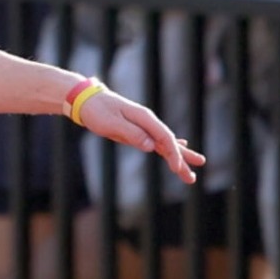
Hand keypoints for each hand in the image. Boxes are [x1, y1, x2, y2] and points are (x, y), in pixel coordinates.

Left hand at [74, 85, 203, 184]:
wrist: (88, 100)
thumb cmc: (98, 110)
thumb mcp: (112, 123)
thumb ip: (132, 134)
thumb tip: (152, 146)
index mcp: (144, 118)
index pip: (165, 138)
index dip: (174, 154)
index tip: (177, 169)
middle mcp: (148, 121)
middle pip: (170, 143)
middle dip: (182, 160)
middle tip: (192, 178)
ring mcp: (144, 126)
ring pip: (165, 144)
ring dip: (178, 158)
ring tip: (190, 173)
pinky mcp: (138, 131)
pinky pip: (158, 142)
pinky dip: (169, 148)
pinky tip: (182, 148)